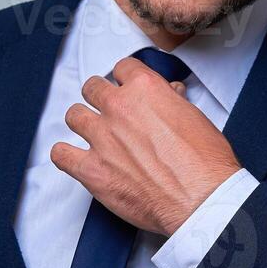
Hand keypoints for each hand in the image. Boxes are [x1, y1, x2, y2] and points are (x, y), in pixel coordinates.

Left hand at [51, 55, 242, 235]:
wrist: (200, 199)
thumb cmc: (205, 163)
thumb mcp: (195, 118)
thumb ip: (173, 102)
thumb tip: (168, 95)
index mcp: (146, 89)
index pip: (122, 68)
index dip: (125, 79)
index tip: (126, 87)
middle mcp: (119, 108)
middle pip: (93, 88)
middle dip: (101, 97)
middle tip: (110, 110)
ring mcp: (102, 138)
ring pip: (74, 116)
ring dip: (83, 122)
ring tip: (93, 133)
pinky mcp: (91, 170)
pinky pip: (61, 154)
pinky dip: (65, 155)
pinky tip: (75, 158)